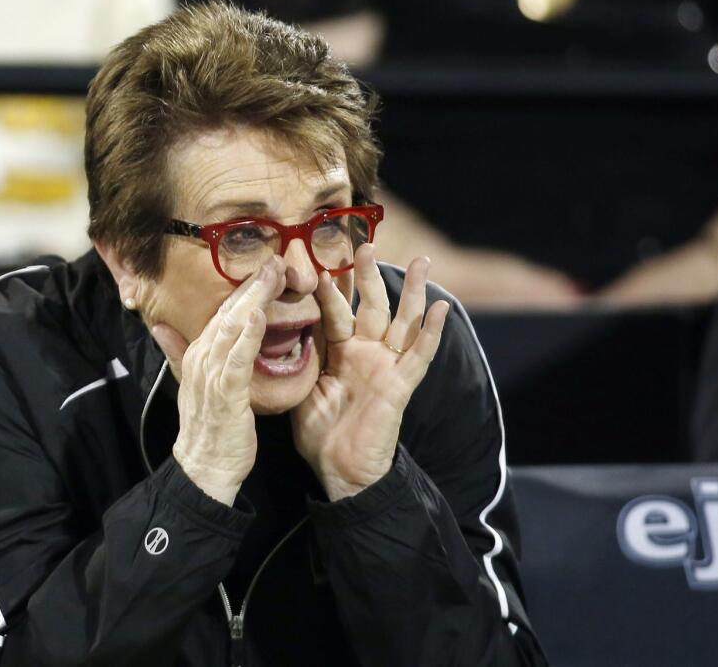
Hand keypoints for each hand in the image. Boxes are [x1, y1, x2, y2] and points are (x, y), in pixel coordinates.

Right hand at [150, 258, 285, 505]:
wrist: (204, 468)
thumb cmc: (210, 427)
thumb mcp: (195, 384)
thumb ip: (178, 351)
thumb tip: (159, 325)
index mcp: (198, 354)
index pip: (223, 312)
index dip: (244, 288)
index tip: (267, 266)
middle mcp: (201, 358)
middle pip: (227, 312)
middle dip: (252, 284)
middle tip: (275, 259)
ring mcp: (211, 375)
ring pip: (231, 328)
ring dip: (253, 299)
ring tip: (272, 275)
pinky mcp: (225, 394)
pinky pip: (237, 361)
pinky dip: (247, 337)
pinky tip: (258, 317)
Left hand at [292, 245, 448, 500]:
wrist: (339, 472)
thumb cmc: (320, 434)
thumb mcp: (301, 388)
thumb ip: (299, 357)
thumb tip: (275, 328)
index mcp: (341, 353)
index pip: (336, 311)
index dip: (332, 287)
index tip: (322, 257)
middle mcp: (366, 354)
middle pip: (371, 306)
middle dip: (368, 276)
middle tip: (365, 245)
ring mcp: (386, 367)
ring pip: (402, 321)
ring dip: (412, 292)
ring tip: (421, 261)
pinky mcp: (400, 385)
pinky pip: (420, 355)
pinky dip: (433, 332)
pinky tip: (443, 308)